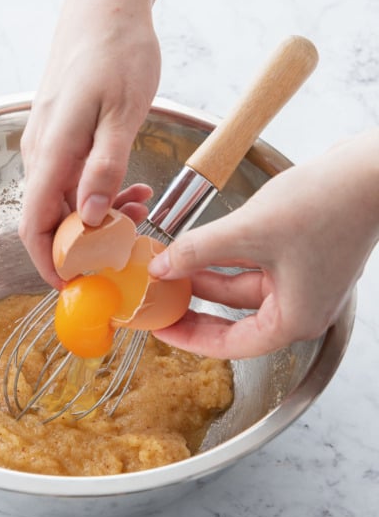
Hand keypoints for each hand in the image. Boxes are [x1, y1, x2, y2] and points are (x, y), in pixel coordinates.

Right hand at [19, 0, 160, 287]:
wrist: (107, 0)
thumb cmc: (119, 48)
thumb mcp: (123, 111)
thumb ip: (106, 166)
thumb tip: (93, 216)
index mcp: (51, 148)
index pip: (35, 226)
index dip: (51, 263)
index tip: (76, 285)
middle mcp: (39, 148)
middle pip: (50, 217)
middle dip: (88, 241)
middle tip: (131, 243)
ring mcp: (47, 138)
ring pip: (64, 197)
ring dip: (99, 215)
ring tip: (142, 209)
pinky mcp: (59, 130)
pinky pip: (70, 175)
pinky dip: (99, 190)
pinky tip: (132, 184)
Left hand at [149, 132, 378, 358]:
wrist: (372, 170)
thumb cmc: (327, 206)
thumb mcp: (248, 232)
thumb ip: (198, 251)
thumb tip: (162, 267)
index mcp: (294, 320)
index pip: (230, 346)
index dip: (189, 338)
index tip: (160, 328)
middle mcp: (301, 307)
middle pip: (234, 321)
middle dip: (195, 308)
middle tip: (158, 302)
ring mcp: (303, 282)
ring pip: (241, 288)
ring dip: (206, 278)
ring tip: (169, 267)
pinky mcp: (302, 257)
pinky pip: (253, 267)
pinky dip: (226, 259)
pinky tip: (197, 247)